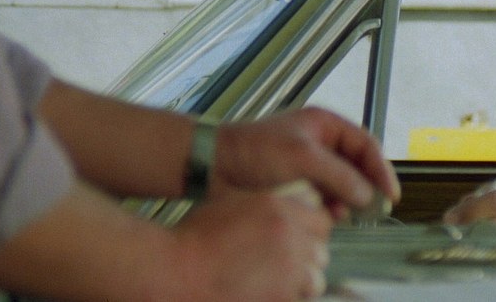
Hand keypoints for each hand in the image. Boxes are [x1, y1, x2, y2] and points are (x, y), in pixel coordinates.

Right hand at [174, 183, 332, 300]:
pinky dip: (287, 298)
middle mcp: (289, 236)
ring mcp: (287, 270)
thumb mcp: (234, 204)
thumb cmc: (195, 239)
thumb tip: (294, 213)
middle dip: (308, 258)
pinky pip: (299, 299)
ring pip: (316, 279)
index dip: (311, 231)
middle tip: (284, 266)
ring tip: (276, 284)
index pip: (321, 219)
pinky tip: (266, 294)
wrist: (174, 273)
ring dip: (301, 282)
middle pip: (321, 250)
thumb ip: (271, 206)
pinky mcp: (281, 298)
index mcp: (279, 209)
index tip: (300, 240)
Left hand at [212, 107, 400, 216]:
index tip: (390, 193)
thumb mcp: (302, 157)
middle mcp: (322, 143)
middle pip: (358, 166)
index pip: (366, 145)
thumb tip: (366, 194)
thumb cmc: (255, 150)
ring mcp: (310, 164)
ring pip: (343, 184)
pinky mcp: (299, 184)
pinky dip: (330, 207)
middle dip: (366, 186)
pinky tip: (327, 215)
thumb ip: (338, 175)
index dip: (381, 168)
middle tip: (374, 209)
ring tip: (344, 213)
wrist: (215, 166)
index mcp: (325, 125)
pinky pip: (326, 197)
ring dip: (347, 200)